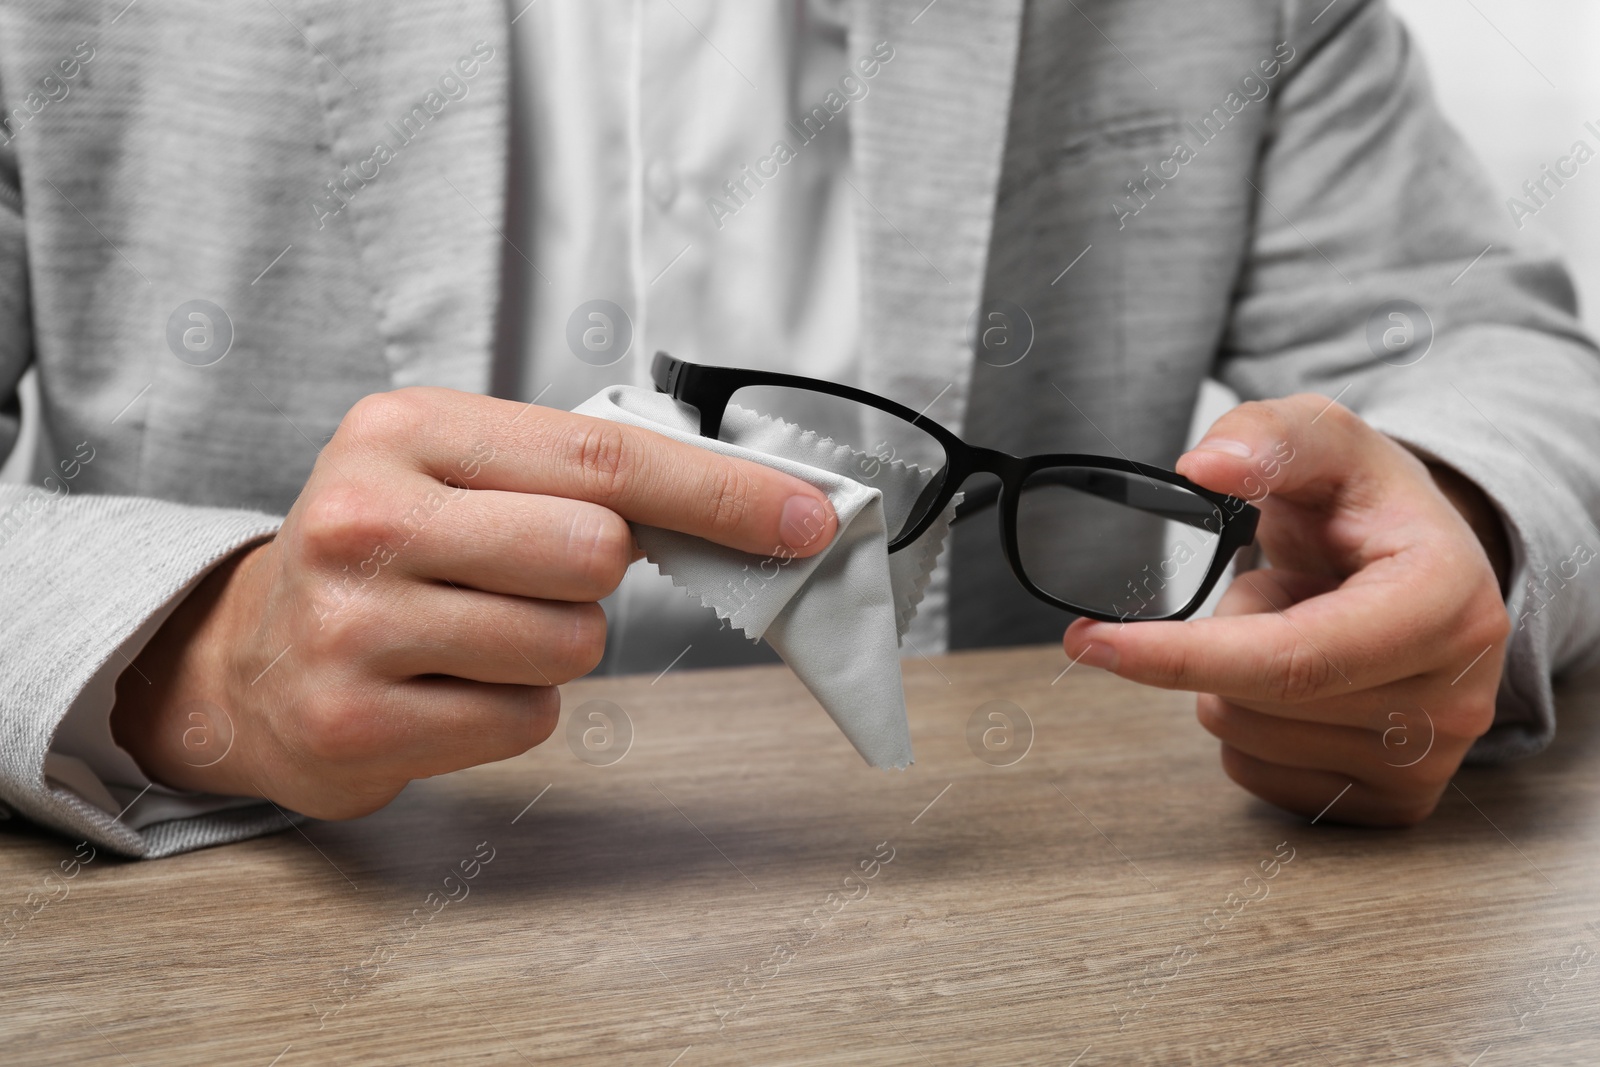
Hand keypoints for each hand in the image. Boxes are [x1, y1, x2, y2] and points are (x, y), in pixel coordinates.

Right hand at [111, 388, 836, 817]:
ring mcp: (352, 623)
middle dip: (598, 576)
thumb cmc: (393, 555)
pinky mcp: (355, 719)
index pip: (603, 457)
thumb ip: (581, 476)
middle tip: (537, 575)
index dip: (720, 492)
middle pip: (595, 552)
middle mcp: (366, 517)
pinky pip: (525, 718)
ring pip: (570, 643)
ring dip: (557, 647)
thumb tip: (748, 506)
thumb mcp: (461, 474)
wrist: (253, 659)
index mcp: (406, 430)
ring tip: (478, 633)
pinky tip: (449, 685)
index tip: (807, 517)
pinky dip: (515, 706)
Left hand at [1063, 395, 1511, 825]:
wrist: (1419, 566)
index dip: (1183, 654)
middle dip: (1220, 638)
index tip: (1095, 642)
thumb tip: (1205, 466)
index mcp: (1446, 608)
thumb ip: (1269, 437)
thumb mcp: (1326, 440)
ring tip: (1299, 626)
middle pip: (1253, 702)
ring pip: (1243, 738)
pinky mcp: (1391, 803)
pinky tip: (1303, 678)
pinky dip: (1250, 721)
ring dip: (1235, 678)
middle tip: (1276, 588)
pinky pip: (1254, 774)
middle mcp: (1453, 699)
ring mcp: (1425, 763)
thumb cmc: (1369, 505)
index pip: (1291, 659)